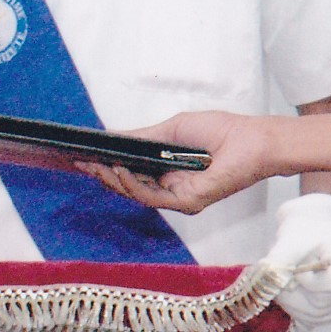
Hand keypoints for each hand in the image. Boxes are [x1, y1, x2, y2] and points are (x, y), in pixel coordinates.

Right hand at [79, 111, 280, 213]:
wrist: (251, 140)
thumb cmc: (219, 131)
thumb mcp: (171, 129)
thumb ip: (143, 136)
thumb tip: (112, 137)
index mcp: (166, 171)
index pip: (130, 172)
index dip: (105, 165)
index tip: (81, 156)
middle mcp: (170, 188)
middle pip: (128, 186)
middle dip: (102, 174)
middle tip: (79, 162)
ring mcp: (178, 198)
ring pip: (136, 194)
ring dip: (112, 180)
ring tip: (94, 165)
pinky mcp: (187, 202)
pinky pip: (152, 197)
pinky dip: (133, 184)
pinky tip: (120, 169)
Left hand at [263, 194, 330, 327]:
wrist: (318, 229)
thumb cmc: (307, 228)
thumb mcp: (294, 234)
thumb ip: (281, 256)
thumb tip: (265, 276)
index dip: (310, 281)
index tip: (296, 268)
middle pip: (323, 302)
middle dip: (293, 292)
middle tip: (275, 277)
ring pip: (317, 315)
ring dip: (290, 302)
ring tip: (279, 282)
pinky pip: (315, 319)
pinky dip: (296, 309)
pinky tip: (287, 293)